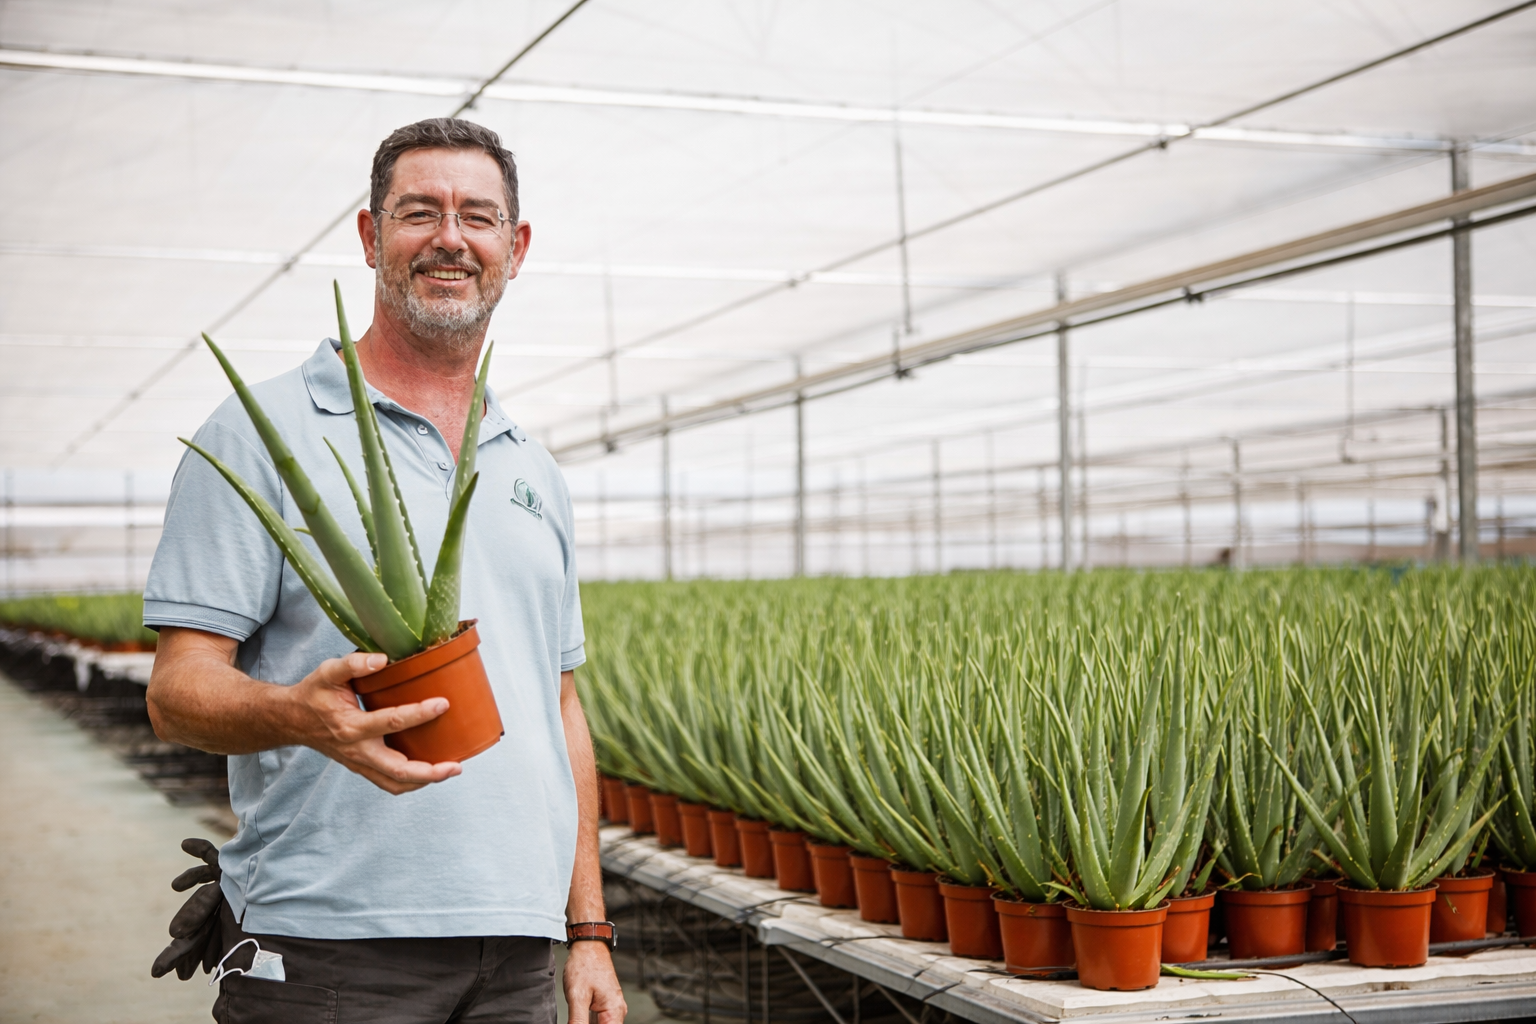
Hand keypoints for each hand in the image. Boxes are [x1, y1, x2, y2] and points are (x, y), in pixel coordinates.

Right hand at [286, 652, 461, 793]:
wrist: (292, 719)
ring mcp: (359, 763)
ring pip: (394, 783)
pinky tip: (431, 771)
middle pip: (397, 770)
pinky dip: (411, 783)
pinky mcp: (362, 767)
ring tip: (450, 770)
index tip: (443, 704)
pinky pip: (389, 783)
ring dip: (424, 782)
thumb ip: (353, 664)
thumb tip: (382, 660)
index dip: (419, 714)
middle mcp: (357, 750)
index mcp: (350, 726)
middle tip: (456, 764)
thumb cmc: (314, 693)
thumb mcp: (327, 672)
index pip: (391, 722)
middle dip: (429, 771)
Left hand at [563, 942, 625, 1023]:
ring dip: (587, 1023)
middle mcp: (617, 1010)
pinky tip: (579, 1017)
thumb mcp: (577, 997)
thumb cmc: (585, 964)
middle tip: (575, 1019)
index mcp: (614, 1010)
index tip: (579, 1022)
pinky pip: (598, 1020)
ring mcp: (611, 1007)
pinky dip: (587, 1021)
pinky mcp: (605, 1004)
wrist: (587, 946)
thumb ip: (578, 1021)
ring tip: (578, 1013)